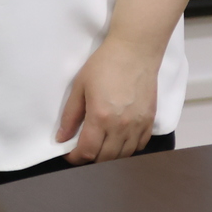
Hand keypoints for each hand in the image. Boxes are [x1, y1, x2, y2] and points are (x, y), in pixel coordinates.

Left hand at [57, 38, 161, 163]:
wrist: (134, 52)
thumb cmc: (104, 65)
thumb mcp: (79, 87)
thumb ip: (70, 115)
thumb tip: (62, 137)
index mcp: (100, 117)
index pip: (87, 151)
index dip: (75, 158)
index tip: (69, 155)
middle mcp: (121, 126)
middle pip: (106, 158)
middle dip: (90, 159)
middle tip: (82, 151)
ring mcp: (138, 126)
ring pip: (123, 155)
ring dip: (109, 157)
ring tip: (99, 148)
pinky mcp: (150, 122)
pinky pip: (139, 146)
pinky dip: (127, 149)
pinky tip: (118, 142)